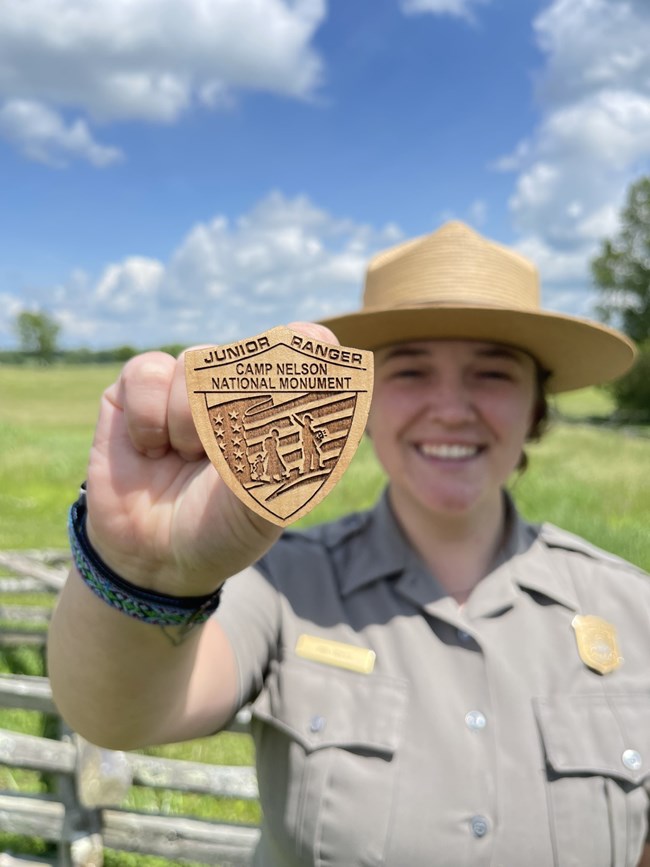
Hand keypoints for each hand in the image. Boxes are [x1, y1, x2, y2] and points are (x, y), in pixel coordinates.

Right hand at [83, 322, 338, 595]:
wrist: (155, 559)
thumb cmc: (222, 529)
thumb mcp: (266, 502)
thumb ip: (290, 452)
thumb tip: (316, 401)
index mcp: (279, 408)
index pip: (308, 349)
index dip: (308, 348)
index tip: (307, 364)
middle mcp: (236, 388)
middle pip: (247, 350)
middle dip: (238, 399)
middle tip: (225, 448)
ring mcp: (187, 386)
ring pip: (195, 361)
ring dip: (188, 420)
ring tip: (185, 458)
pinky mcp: (137, 390)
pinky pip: (147, 371)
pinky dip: (148, 416)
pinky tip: (150, 449)